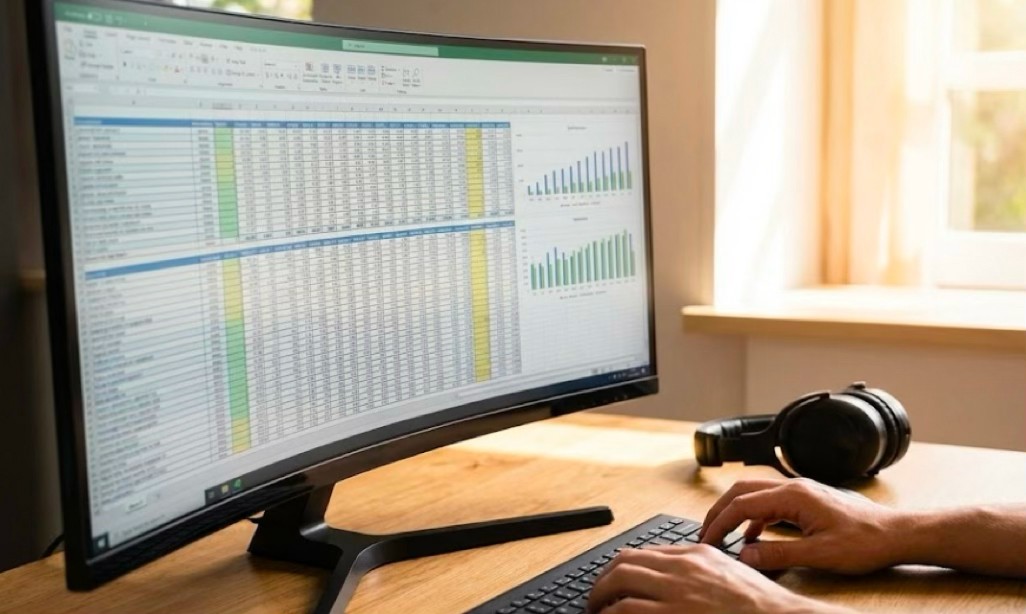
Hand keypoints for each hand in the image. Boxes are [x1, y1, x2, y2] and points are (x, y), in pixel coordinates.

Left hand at [586, 544, 840, 613]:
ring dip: (601, 601)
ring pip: (619, 586)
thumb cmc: (762, 607)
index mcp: (696, 555)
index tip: (610, 584)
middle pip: (624, 565)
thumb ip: (699, 569)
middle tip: (595, 601)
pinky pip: (627, 612)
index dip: (619, 570)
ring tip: (596, 613)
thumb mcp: (729, 573)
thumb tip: (669, 574)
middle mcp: (682, 569)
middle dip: (602, 584)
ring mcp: (677, 593)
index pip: (642, 554)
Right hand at [700, 478, 901, 572]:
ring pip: (755, 494)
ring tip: (723, 534)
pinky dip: (754, 517)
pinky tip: (754, 536)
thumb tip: (745, 556)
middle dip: (719, 511)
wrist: (896, 534)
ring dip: (735, 513)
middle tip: (705, 533)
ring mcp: (801, 492)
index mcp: (793, 496)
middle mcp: (794, 487)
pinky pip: (770, 503)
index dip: (719, 523)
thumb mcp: (820, 555)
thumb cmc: (865, 541)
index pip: (742, 505)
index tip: (707, 541)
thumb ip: (778, 554)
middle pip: (742, 491)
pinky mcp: (807, 501)